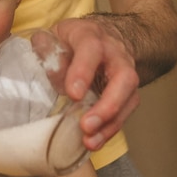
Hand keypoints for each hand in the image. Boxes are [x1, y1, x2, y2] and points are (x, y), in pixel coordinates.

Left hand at [31, 18, 139, 150]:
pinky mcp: (128, 91)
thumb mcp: (54, 35)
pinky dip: (111, 129)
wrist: (102, 36)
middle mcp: (115, 54)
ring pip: (130, 97)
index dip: (83, 72)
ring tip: (90, 141)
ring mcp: (126, 73)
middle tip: (87, 125)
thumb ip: (46, 47)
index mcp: (91, 36)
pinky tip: (95, 141)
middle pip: (123, 78)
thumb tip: (48, 68)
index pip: (91, 50)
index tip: (73, 95)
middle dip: (107, 105)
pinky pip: (126, 111)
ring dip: (110, 123)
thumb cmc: (72, 39)